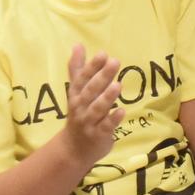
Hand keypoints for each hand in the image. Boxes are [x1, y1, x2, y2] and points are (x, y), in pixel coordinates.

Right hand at [59, 45, 123, 168]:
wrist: (74, 148)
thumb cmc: (79, 114)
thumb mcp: (76, 91)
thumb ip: (77, 69)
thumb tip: (77, 45)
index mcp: (76, 95)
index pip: (82, 78)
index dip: (92, 66)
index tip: (103, 53)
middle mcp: (80, 107)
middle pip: (90, 91)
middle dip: (102, 76)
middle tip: (115, 62)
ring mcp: (88, 122)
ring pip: (97, 109)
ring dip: (107, 97)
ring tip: (118, 85)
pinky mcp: (98, 135)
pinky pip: (105, 127)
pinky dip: (113, 119)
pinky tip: (121, 110)